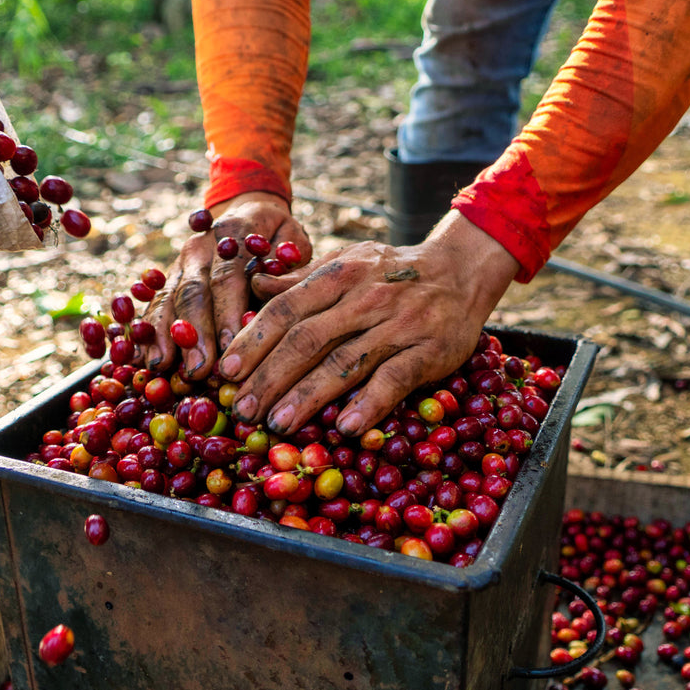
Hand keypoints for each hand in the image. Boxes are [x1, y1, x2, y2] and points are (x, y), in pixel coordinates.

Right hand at [142, 191, 311, 379]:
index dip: (227, 313)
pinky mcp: (168, 277)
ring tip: (162, 366)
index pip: (228, 277)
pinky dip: (148, 331)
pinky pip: (155, 304)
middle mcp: (202, 246)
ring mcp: (181, 262)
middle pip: (193, 292)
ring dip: (165, 335)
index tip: (231, 347)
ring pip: (168, 299)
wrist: (250, 214)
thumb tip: (269, 295)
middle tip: (199, 370)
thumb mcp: (295, 243)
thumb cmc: (280, 239)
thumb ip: (289, 270)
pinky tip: (144, 357)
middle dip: (195, 334)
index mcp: (235, 231)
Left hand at [218, 211, 520, 436]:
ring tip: (278, 423)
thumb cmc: (393, 271)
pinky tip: (346, 427)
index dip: (254, 341)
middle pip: (308, 340)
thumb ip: (301, 279)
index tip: (228, 372)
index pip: (287, 309)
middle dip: (270, 377)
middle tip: (243, 411)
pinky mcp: (429, 350)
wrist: (462, 269)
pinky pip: (395, 378)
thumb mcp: (347, 262)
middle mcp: (365, 298)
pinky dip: (370, 403)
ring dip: (309, 396)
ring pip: (345, 362)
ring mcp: (399, 325)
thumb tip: (253, 285)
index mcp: (340, 275)